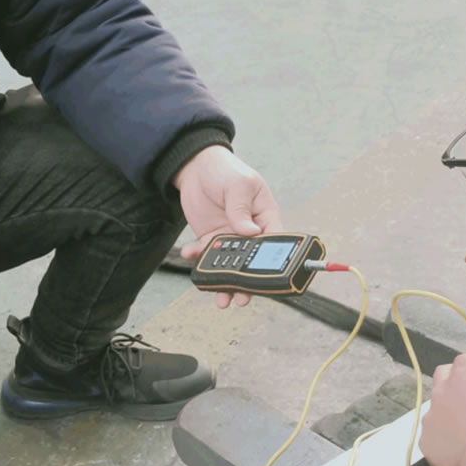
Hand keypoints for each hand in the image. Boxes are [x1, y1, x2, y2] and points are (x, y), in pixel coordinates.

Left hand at [175, 146, 282, 307]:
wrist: (196, 167)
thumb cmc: (225, 170)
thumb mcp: (239, 185)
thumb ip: (242, 210)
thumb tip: (250, 232)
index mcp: (265, 218)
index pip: (274, 244)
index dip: (273, 263)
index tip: (269, 280)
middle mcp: (249, 232)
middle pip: (252, 262)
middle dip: (248, 282)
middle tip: (243, 297)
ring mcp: (229, 237)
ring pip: (230, 265)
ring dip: (225, 281)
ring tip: (222, 298)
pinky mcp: (210, 238)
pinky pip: (206, 255)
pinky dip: (199, 260)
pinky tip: (191, 255)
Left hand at [419, 350, 465, 465]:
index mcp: (464, 377)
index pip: (465, 358)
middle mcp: (441, 392)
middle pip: (445, 375)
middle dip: (458, 380)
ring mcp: (430, 418)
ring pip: (437, 404)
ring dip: (450, 408)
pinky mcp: (425, 442)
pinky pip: (433, 431)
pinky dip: (444, 434)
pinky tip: (462, 447)